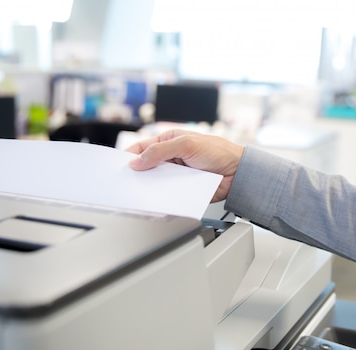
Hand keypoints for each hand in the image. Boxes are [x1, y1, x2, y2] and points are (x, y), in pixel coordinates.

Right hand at [126, 129, 244, 201]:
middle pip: (146, 167)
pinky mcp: (182, 189)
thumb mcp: (186, 144)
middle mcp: (170, 158)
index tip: (118, 166)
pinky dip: (161, 198)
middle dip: (136, 175)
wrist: (238, 173)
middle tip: (126, 183)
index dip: (128, 156)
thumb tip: (137, 161)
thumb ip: (160, 151)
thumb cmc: (218, 152)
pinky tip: (155, 202)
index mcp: (168, 141)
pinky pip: (167, 195)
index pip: (142, 148)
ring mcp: (175, 174)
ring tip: (138, 194)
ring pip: (155, 183)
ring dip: (148, 188)